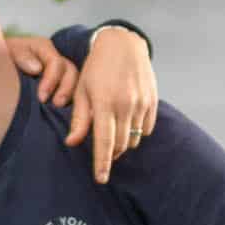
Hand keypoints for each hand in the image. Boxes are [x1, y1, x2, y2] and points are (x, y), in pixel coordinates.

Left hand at [10, 34, 79, 110]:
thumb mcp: (7, 52)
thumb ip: (20, 56)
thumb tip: (37, 69)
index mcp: (43, 48)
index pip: (56, 62)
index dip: (52, 80)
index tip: (42, 97)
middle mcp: (53, 59)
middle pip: (70, 72)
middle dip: (66, 89)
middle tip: (57, 105)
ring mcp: (56, 73)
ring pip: (73, 82)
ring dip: (69, 96)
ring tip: (60, 110)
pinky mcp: (56, 86)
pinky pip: (68, 93)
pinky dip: (68, 102)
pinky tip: (63, 114)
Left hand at [62, 28, 158, 184]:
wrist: (123, 44)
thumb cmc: (96, 68)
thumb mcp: (82, 91)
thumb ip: (79, 119)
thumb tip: (72, 143)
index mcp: (104, 103)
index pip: (104, 142)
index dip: (102, 163)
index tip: (100, 179)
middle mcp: (126, 104)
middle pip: (120, 145)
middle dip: (111, 155)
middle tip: (103, 154)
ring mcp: (142, 103)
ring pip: (134, 138)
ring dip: (123, 143)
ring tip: (113, 133)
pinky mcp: (152, 100)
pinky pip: (146, 128)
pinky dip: (137, 132)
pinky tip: (127, 123)